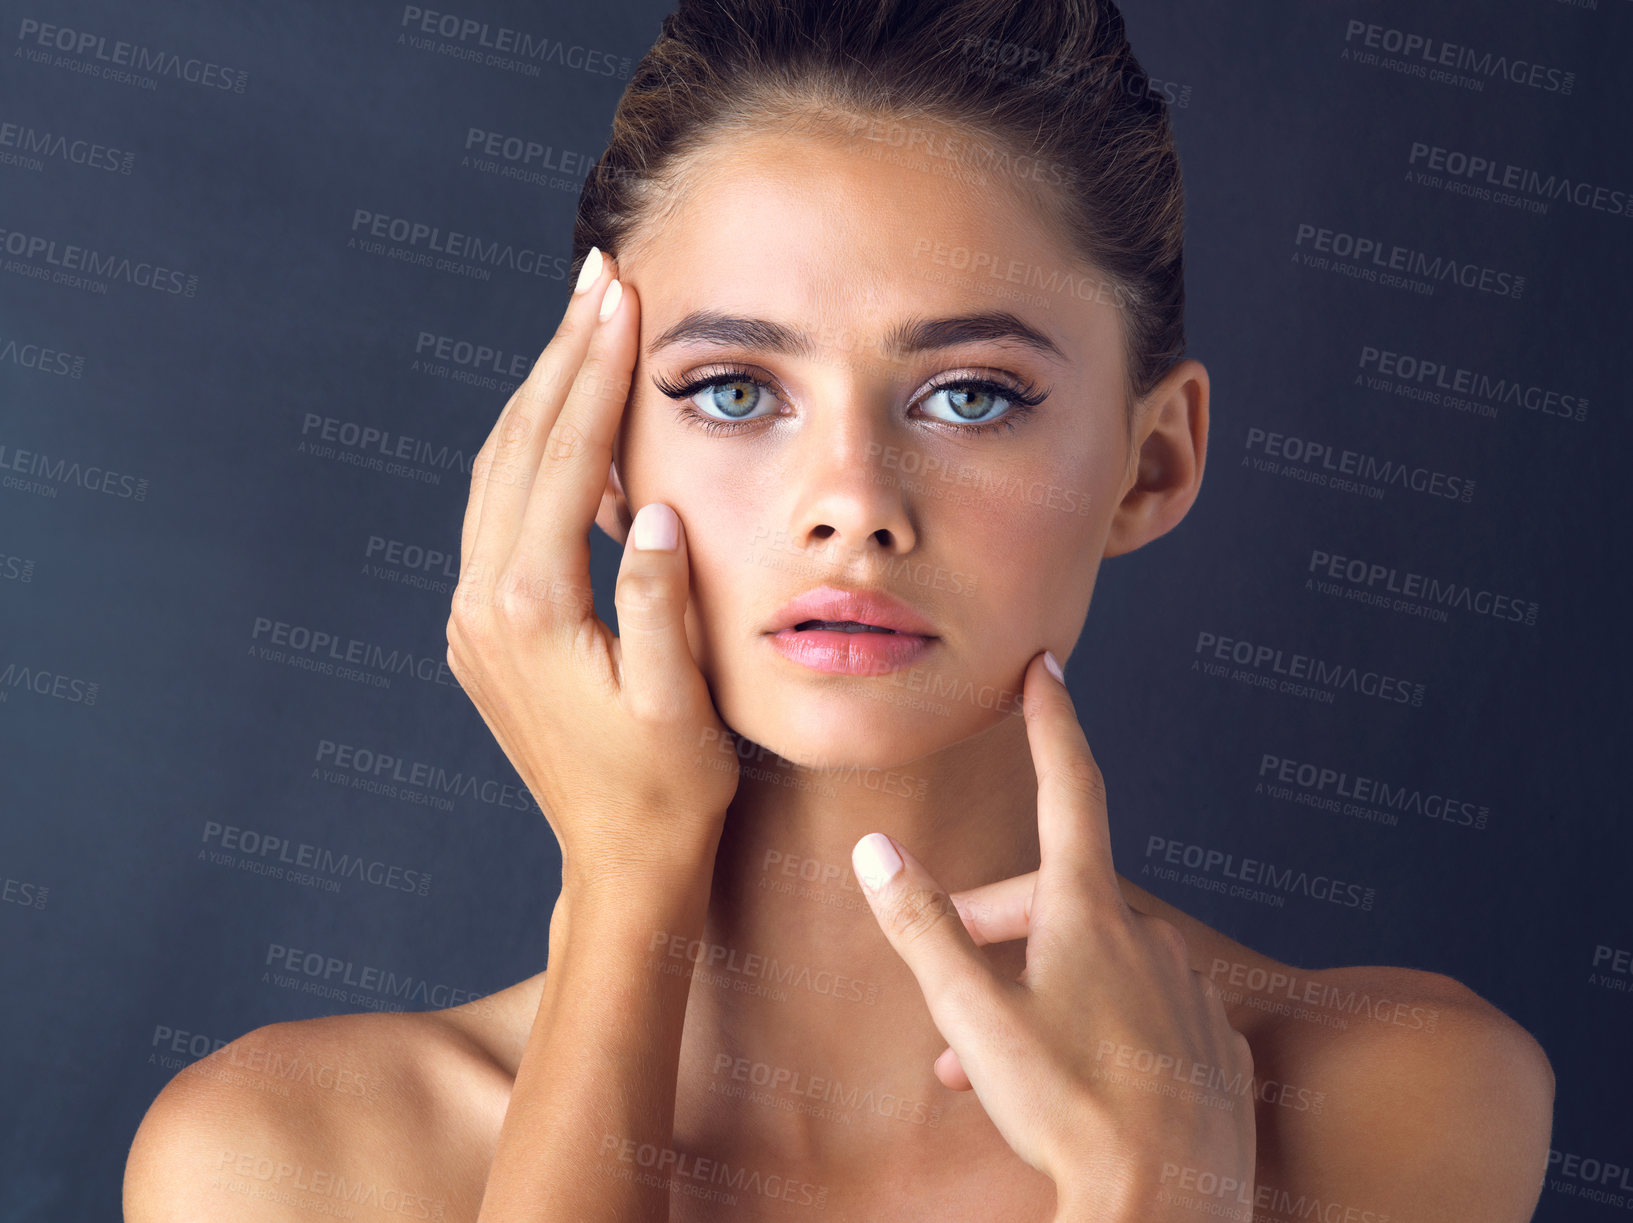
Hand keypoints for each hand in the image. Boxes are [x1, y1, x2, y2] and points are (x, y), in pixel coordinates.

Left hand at [446, 248, 740, 893]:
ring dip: (540, 395)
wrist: (619, 862)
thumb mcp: (680, 700)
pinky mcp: (484, 630)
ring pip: (497, 473)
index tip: (624, 297)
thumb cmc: (666, 790)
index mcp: (530, 608)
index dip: (597, 372)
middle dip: (562, 356)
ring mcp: (474, 616)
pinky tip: (558, 422)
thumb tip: (652, 507)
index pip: (565, 458)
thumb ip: (661, 601)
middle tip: (600, 277)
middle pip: (519, 446)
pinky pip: (497, 513)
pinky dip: (529, 450)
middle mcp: (483, 602)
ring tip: (581, 325)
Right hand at [849, 651, 1254, 1218]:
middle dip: (998, 925)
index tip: (1046, 668)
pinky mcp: (1214, 1046)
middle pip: (1061, 899)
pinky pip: (1146, 1015)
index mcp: (1089, 914)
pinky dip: (1101, 1030)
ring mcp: (1188, 992)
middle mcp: (1149, 938)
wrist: (1165, 1205)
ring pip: (1098, 965)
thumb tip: (873, 849)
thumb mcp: (972, 1015)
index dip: (1053, 723)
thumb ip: (922, 927)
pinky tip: (1077, 1080)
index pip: (1071, 787)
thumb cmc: (1066, 1107)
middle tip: (949, 985)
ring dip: (1041, 990)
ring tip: (991, 1064)